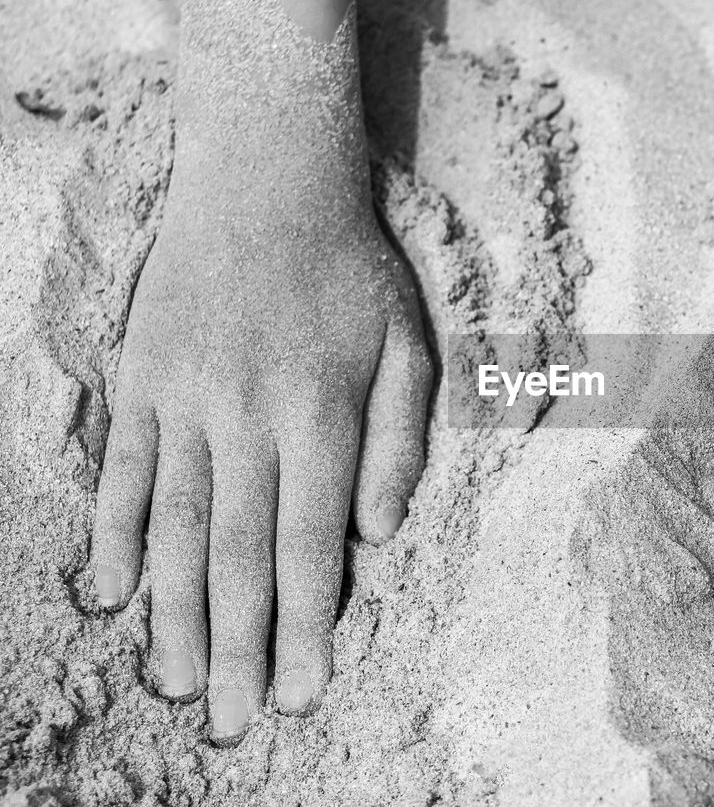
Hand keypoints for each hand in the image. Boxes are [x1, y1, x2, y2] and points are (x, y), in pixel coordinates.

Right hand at [90, 190, 429, 742]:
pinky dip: (117, 533)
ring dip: (174, 611)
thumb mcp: (409, 343)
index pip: (312, 542)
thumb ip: (400, 442)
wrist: (268, 180)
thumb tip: (376, 535)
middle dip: (238, 646)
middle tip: (232, 723)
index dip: (306, 624)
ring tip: (176, 683)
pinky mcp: (141, 379)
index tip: (303, 691)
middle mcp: (249, 415)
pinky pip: (124, 469)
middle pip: (241, 553)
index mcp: (324, 412)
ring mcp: (186, 398)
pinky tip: (115, 594)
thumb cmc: (353, 269)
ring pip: (177, 525)